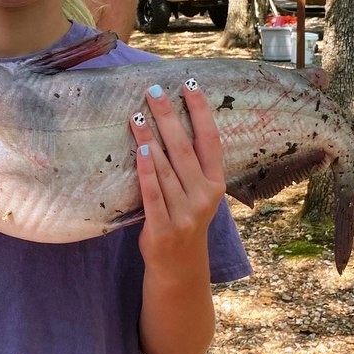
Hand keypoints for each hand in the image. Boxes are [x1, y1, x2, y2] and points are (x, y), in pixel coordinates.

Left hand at [129, 79, 225, 269]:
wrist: (179, 268)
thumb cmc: (184, 221)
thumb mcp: (198, 194)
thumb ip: (191, 167)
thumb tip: (170, 124)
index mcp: (216, 183)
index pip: (210, 140)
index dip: (200, 111)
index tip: (189, 85)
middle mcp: (204, 196)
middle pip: (184, 148)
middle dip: (168, 117)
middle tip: (153, 91)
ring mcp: (185, 213)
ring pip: (166, 168)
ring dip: (150, 138)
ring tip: (137, 114)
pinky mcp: (164, 228)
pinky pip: (153, 194)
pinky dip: (147, 171)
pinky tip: (140, 150)